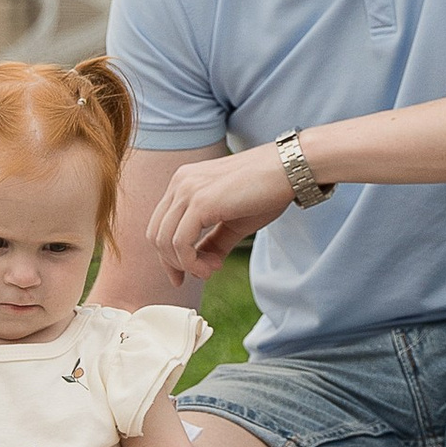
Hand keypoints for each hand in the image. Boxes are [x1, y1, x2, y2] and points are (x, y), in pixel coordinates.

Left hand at [146, 145, 297, 280]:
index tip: (183, 276)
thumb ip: (212, 243)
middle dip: (174, 263)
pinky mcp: (200, 202)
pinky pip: (180, 243)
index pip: (160, 225)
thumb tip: (198, 268)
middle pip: (156, 235)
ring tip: (211, 269)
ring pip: (164, 241)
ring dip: (185, 265)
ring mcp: (187, 190)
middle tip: (202, 274)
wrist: (289, 169)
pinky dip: (191, 262)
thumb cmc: (266, 192)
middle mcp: (180, 183)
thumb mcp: (232, 223)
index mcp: (184, 182)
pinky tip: (213, 265)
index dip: (167, 256)